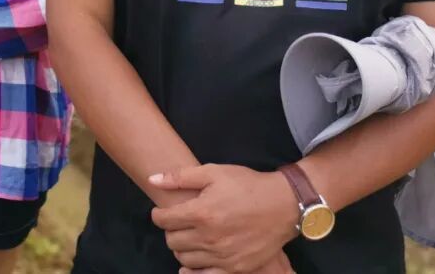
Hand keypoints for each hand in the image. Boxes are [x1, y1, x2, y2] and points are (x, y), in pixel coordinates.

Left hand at [150, 165, 298, 273]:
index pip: (163, 221)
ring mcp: (223, 256)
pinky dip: (194, 271)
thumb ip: (180, 177)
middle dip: (169, 231)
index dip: (158, 215)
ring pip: (184, 259)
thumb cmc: (246, 185)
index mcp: (201, 213)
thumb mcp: (213, 172)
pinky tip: (193, 262)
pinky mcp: (235, 268)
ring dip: (181, 248)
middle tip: (177, 223)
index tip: (161, 212)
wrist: (282, 204)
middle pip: (172, 241)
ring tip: (188, 237)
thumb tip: (153, 179)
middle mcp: (209, 238)